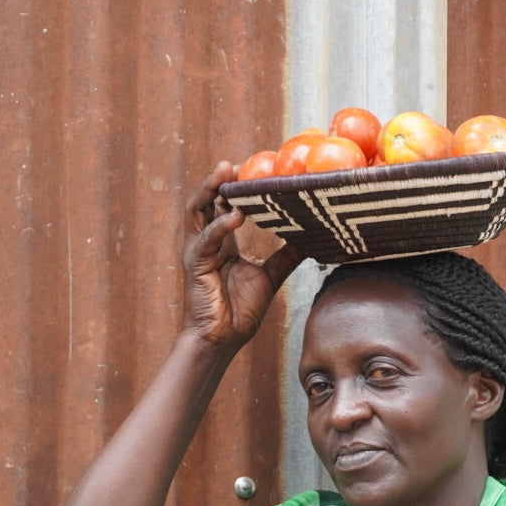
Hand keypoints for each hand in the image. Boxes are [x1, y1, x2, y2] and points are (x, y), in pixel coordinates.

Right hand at [181, 161, 303, 352]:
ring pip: (197, 212)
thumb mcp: (270, 278)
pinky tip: (235, 216)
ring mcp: (198, 252)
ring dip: (210, 191)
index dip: (235, 189)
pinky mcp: (195, 265)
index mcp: (222, 243)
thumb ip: (286, 256)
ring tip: (226, 173)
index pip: (224, 207)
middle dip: (218, 181)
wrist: (222, 340)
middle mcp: (207, 243)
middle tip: (236, 164)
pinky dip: (220, 226)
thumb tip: (310, 240)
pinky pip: (206, 240)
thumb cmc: (240, 312)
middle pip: (206, 202)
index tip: (253, 171)